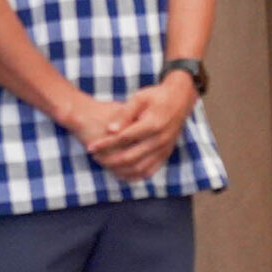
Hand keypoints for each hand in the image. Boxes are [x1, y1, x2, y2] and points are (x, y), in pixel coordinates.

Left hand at [81, 79, 195, 182]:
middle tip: (95, 156)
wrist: (180, 99)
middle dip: (109, 159)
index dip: (105, 144)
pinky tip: (121, 172)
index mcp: (152, 124)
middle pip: (130, 157)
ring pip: (139, 168)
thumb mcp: (139, 98)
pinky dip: (134, 175)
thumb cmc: (155, 96)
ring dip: (120, 170)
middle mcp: (160, 139)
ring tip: (105, 164)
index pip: (123, 139)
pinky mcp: (166, 153)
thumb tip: (110, 130)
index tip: (90, 147)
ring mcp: (164, 148)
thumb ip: (124, 114)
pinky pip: (149, 171)